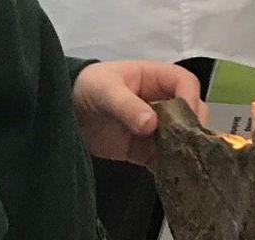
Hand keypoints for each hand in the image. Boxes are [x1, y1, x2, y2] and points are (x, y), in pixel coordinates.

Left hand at [72, 61, 206, 166]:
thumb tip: (152, 125)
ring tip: (184, 163)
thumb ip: (127, 106)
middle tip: (189, 144)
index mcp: (155, 78)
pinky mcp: (142, 150)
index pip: (185, 83)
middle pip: (190, 111)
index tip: (189, 118)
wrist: (62, 109)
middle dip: (192, 127)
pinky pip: (162, 159)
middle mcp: (160, 102)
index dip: (191, 98)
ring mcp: (153, 128)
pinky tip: (171, 175)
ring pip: (180, 137)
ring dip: (184, 149)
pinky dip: (168, 167)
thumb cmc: (88, 87)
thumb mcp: (105, 90)